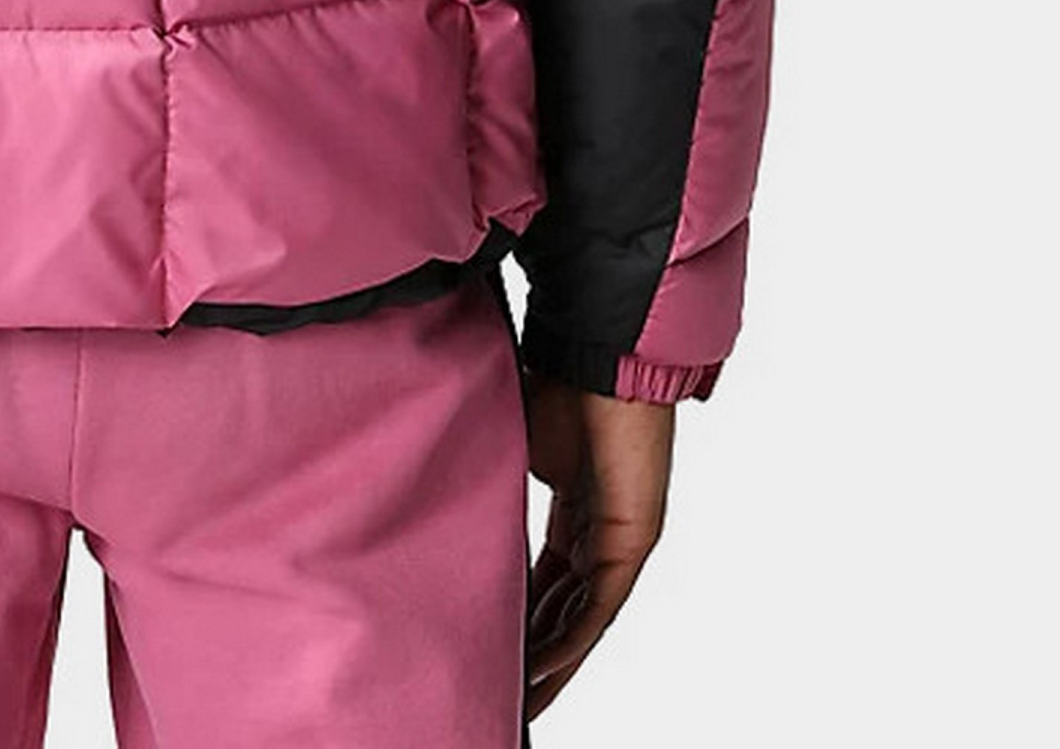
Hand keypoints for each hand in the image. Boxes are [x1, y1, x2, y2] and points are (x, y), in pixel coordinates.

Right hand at [520, 374, 674, 721]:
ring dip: (552, 661)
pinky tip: (541, 669)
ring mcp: (617, 541)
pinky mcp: (630, 543)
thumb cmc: (557, 385)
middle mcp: (598, 532)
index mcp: (573, 509)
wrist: (599, 361)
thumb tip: (429, 483)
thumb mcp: (511, 446)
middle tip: (501, 688)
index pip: (544, 580)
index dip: (519, 616)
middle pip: (563, 609)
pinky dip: (570, 641)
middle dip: (533, 652)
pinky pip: (597, 608)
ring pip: (581, 618)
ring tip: (519, 698)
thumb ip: (489, 480)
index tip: (489, 643)